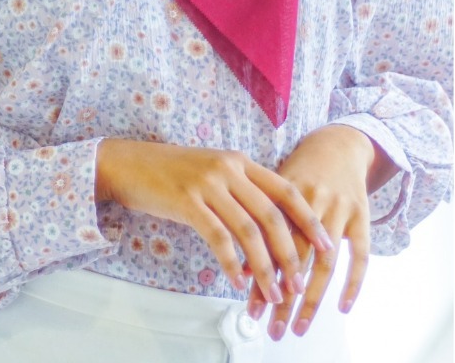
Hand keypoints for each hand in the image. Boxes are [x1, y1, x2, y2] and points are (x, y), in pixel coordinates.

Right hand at [95, 139, 333, 306]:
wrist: (129, 163)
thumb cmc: (171, 172)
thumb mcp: (213, 171)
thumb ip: (240, 188)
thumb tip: (270, 224)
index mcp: (239, 161)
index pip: (285, 190)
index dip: (308, 220)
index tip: (325, 246)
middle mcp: (228, 169)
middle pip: (272, 215)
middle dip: (291, 254)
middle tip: (299, 284)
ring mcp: (208, 184)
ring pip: (248, 230)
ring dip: (265, 267)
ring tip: (273, 293)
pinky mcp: (187, 201)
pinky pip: (218, 238)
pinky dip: (232, 263)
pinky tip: (238, 282)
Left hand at [246, 125, 397, 339]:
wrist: (337, 143)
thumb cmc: (299, 170)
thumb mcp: (274, 185)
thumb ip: (259, 219)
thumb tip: (238, 264)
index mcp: (282, 192)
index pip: (268, 242)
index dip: (260, 276)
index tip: (251, 307)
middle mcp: (310, 200)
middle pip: (294, 256)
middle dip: (283, 295)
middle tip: (273, 326)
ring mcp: (338, 208)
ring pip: (324, 260)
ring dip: (311, 297)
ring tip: (299, 326)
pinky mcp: (362, 215)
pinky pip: (360, 253)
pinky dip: (353, 282)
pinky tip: (342, 307)